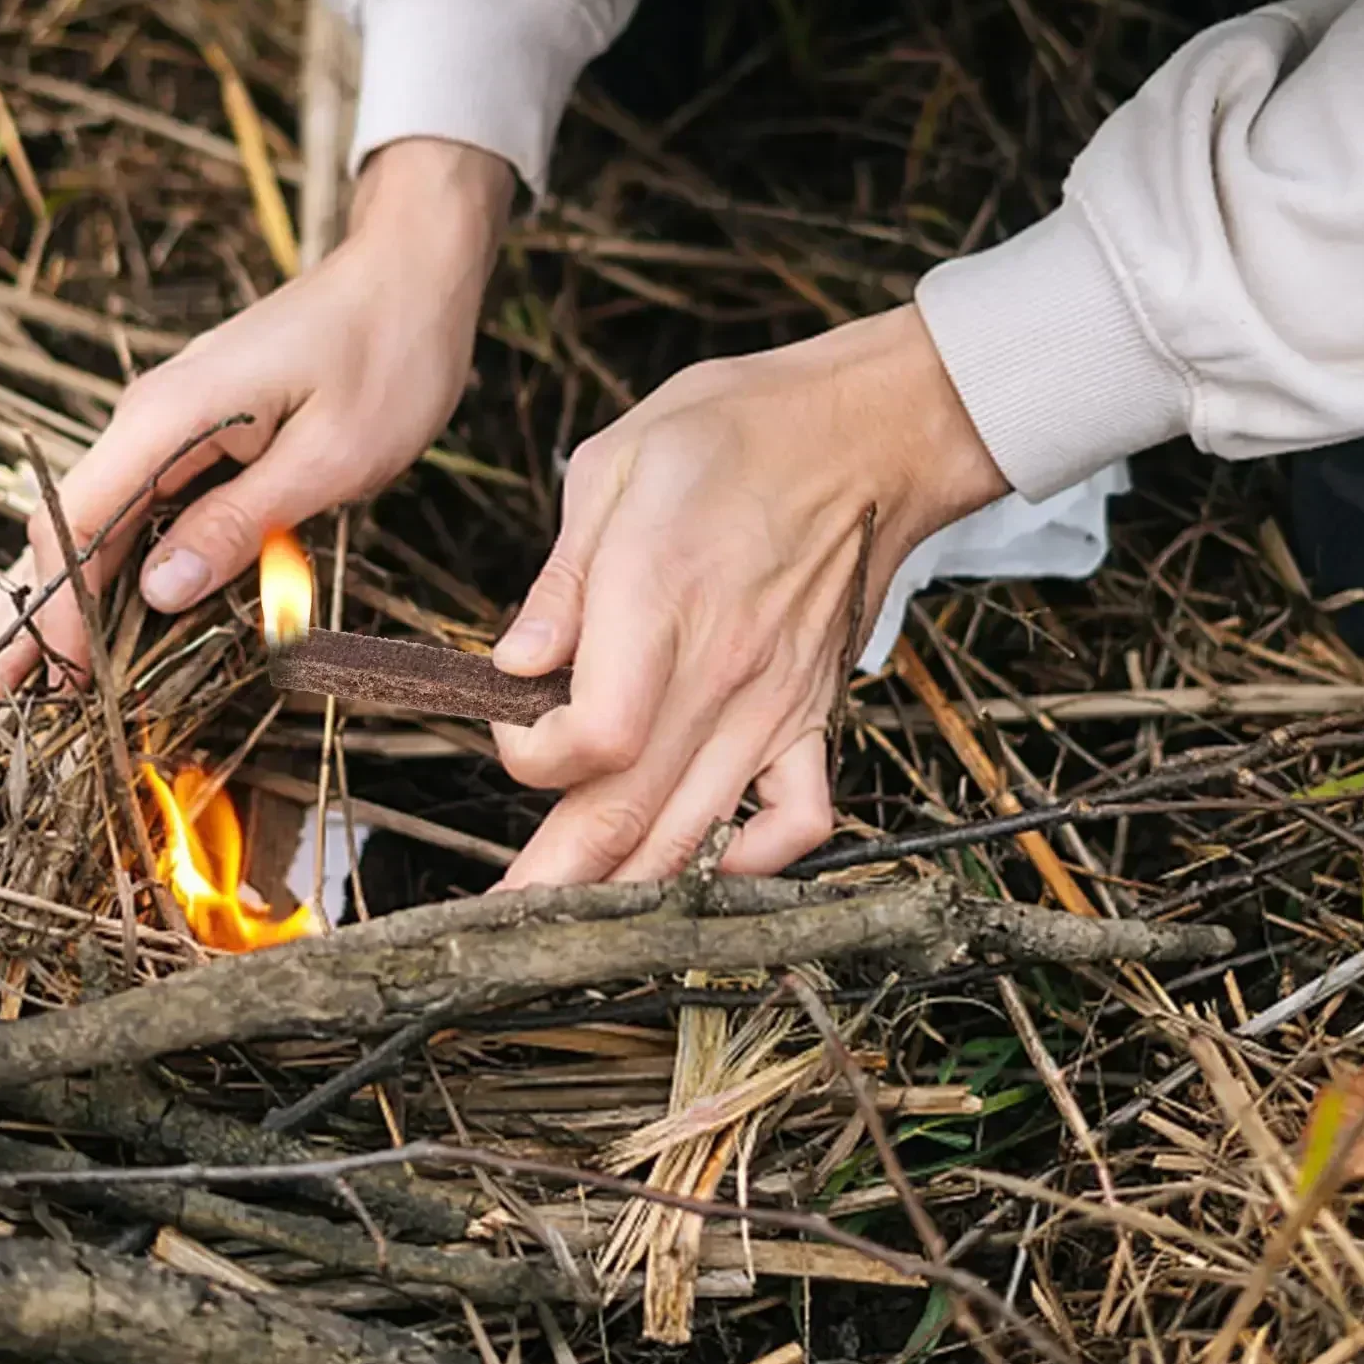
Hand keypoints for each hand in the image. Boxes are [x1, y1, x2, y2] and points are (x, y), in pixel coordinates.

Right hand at [0, 138, 513, 719]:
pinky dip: (108, 572)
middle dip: (22, 623)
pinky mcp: (198, 439)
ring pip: (95, 529)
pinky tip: (81, 625)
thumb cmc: (389, 357)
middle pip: (65, 532)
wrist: (411, 275)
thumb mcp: (331, 456)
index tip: (53, 686)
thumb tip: (157, 590)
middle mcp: (149, 420)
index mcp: (167, 417)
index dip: (58, 612)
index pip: (74, 524)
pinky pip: (138, 514)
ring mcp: (169, 428)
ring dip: (55, 606)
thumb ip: (241, 521)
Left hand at [490, 306, 1006, 886]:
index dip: (533, 756)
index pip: (595, 738)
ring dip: (629, 893)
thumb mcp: (614, 466)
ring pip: (697, 832)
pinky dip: (760, 862)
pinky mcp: (815, 711)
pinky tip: (713, 867)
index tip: (512, 724)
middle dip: (553, 881)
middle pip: (631, 810)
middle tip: (499, 931)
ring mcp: (776, 701)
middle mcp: (721, 668)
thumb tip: (515, 667)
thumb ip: (561, 580)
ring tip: (569, 932)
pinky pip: (802, 816)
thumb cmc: (731, 434)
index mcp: (660, 598)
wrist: (864, 431)